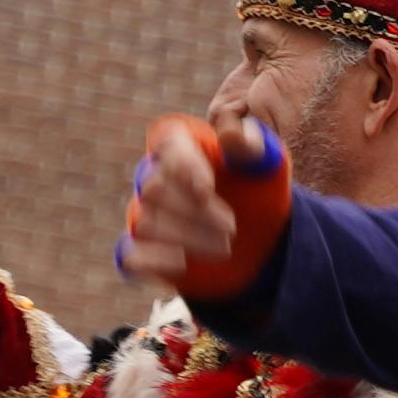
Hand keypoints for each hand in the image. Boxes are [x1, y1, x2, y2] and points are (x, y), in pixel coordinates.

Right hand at [122, 112, 295, 301]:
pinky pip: (133, 256)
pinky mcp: (145, 249)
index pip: (168, 145)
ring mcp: (147, 213)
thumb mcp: (265, 163)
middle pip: (154, 188)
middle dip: (194, 210)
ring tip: (225, 247)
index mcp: (183, 144)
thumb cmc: (258, 187)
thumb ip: (249, 146)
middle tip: (232, 227)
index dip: (183, 167)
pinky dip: (154, 260)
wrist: (261, 233)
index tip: (206, 190)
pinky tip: (184, 263)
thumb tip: (229, 135)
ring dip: (186, 238)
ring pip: (146, 223)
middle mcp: (156, 176)